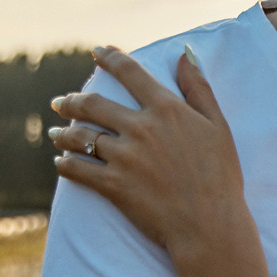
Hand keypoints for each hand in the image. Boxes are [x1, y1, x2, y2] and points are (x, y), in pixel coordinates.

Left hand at [51, 46, 250, 264]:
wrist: (210, 225)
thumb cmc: (220, 176)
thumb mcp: (218, 126)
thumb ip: (199, 88)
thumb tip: (184, 54)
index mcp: (166, 109)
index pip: (130, 73)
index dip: (110, 58)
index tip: (97, 52)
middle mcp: (141, 128)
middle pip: (93, 104)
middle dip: (71, 101)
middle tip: (61, 102)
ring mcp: (124, 157)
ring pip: (80, 137)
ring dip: (62, 133)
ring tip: (55, 134)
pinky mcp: (113, 185)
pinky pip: (78, 170)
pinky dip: (65, 165)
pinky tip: (60, 163)